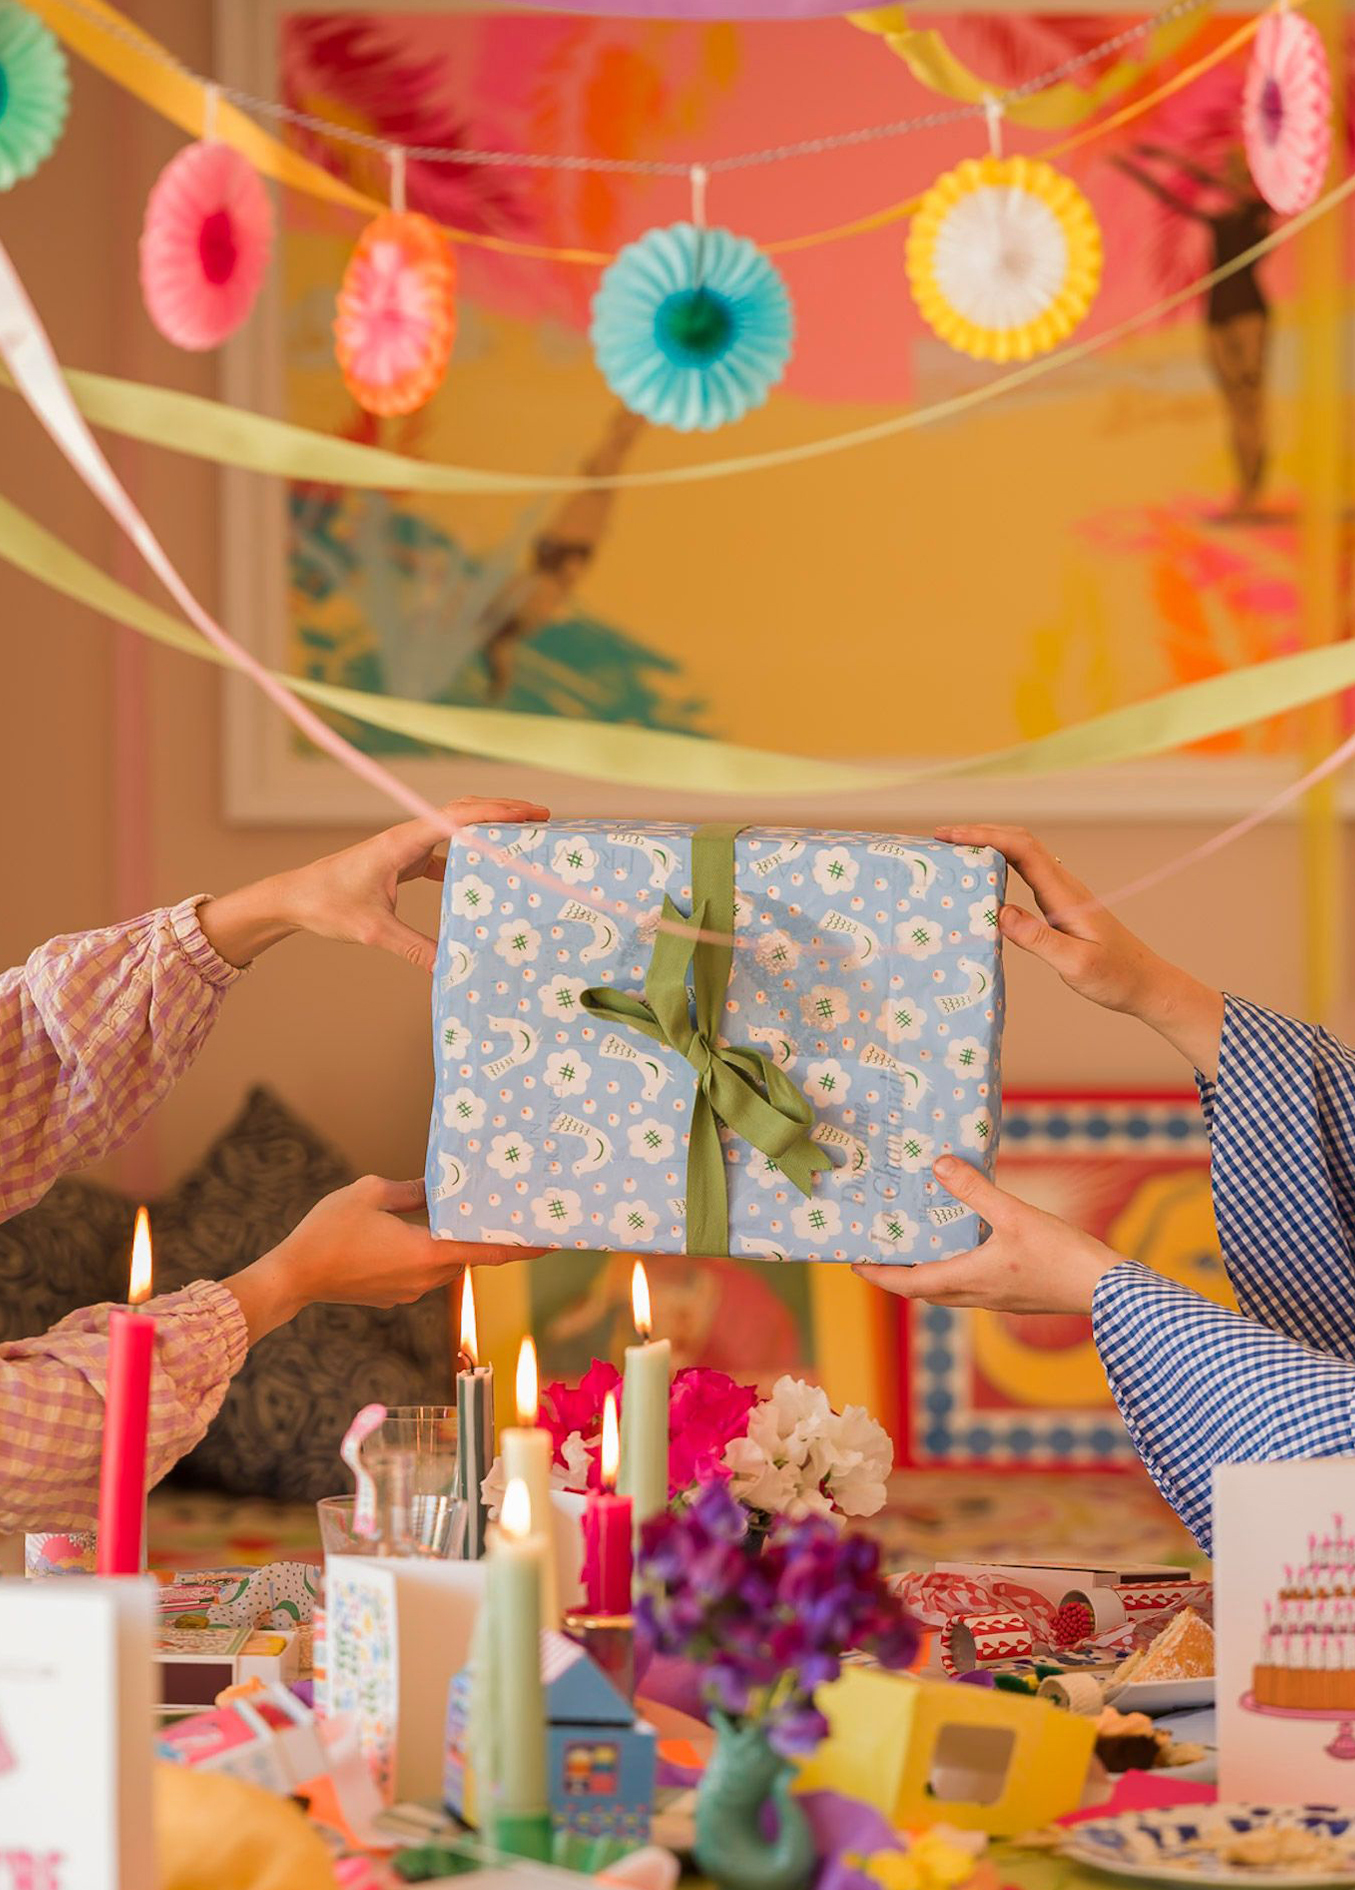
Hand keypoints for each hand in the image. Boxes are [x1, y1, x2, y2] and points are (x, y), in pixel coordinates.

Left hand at [198, 796, 548, 973]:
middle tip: (543, 818)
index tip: (532, 812)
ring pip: (454, 828)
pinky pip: (442, 851)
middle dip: (504, 811)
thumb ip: (413, 948)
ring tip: (522, 838)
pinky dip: (467, 855)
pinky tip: (485, 874)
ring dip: (487, 829)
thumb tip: (450, 969)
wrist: (291, 898)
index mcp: (401, 842)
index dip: (498, 812)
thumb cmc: (325, 904)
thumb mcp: (372, 931)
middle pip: (463, 812)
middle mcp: (406, 837)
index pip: (458, 816)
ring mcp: (404, 848)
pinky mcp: (401, 862)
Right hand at [225, 1176, 542, 1342]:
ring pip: (446, 1263)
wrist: (292, 1278)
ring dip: (454, 1243)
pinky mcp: (394, 1294)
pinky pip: (424, 1270)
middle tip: (505, 1211)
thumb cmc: (327, 1233)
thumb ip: (409, 1190)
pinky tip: (419, 1231)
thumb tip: (434, 1185)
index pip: (489, 1251)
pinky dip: (430, 1252)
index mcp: (427, 1253)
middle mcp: (426, 1278)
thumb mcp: (369, 1193)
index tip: (551, 1240)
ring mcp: (409, 1290)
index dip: (523, 1246)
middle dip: (485, 1236)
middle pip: (468, 1255)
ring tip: (462, 1215)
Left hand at [853, 1156, 1122, 1313]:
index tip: (854, 1264)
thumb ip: (975, 1190)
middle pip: (925, 1292)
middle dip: (898, 1277)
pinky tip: (969, 1249)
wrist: (1107, 1290)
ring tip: (917, 1250)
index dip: (879, 1276)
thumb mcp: (1013, 1214)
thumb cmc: (1060, 1255)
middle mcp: (978, 1296)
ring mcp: (999, 1300)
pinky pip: (973, 1287)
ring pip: (950, 1292)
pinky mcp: (1018, 1296)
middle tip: (878, 1256)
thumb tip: (939, 1165)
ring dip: (927, 1275)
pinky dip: (957, 1271)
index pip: (909, 1285)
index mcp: (969, 1279)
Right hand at [934, 823, 1223, 1076]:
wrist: (1146, 984)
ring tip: (953, 853)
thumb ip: (1038, 938)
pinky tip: (982, 881)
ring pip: (1021, 855)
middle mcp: (1063, 886)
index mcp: (1065, 894)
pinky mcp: (1060, 907)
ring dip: (988, 846)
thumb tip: (1000, 912)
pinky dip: (999, 866)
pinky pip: (1025, 874)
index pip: (1022, 849)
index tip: (950, 836)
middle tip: (940, 839)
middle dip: (979, 833)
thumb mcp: (1075, 964)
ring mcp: (1062, 894)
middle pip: (1019, 842)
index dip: (984, 835)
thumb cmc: (1115, 977)